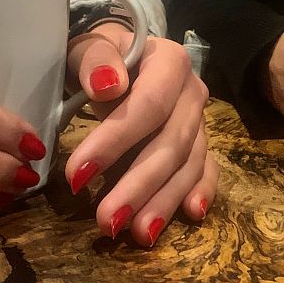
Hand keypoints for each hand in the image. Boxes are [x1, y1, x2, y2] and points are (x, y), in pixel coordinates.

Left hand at [65, 23, 217, 246]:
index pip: (148, 106)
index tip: (76, 176)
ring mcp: (199, 120)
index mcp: (170, 63)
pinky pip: (207, 169)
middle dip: (139, 185)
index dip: (114, 142)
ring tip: (140, 235)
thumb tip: (107, 85)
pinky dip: (202, 191)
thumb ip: (95, 60)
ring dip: (165, 201)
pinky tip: (192, 214)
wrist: (116, 57)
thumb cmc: (97, 57)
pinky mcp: (200, 143)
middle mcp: (193, 92)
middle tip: (107, 221)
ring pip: (189, 164)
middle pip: (172, 143)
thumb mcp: (88, 47)